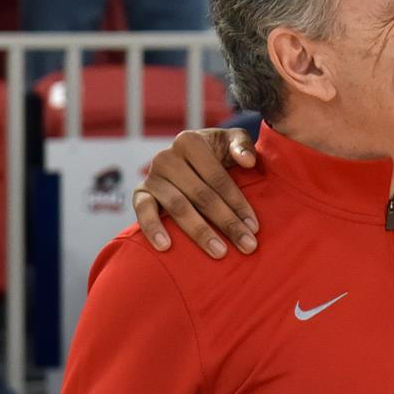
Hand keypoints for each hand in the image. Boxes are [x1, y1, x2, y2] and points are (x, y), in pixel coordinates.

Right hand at [133, 127, 259, 256]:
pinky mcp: (139, 194)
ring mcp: (152, 176)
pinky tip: (166, 246)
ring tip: (220, 252)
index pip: (217, 177)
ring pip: (178, 207)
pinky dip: (152, 228)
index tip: (254, 227)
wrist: (184, 161)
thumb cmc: (214, 153)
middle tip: (247, 246)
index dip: (238, 203)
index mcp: (190, 142)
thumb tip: (248, 161)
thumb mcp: (230, 141)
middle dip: (227, 222)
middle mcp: (167, 157)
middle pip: (201, 195)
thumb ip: (242, 145)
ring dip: (200, 232)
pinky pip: (142, 212)